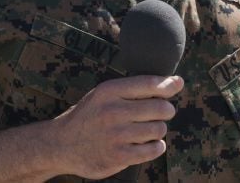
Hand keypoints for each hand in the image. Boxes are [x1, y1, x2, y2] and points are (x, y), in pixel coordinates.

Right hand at [49, 74, 183, 178]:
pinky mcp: (118, 157)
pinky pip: (153, 150)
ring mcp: (115, 136)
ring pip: (159, 129)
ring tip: (146, 129)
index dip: (169, 84)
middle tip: (159, 113)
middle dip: (165, 110)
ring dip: (158, 130)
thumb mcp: (106, 93)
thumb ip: (139, 87)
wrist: (61, 145)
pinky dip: (156, 147)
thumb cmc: (91, 114)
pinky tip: (147, 143)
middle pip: (161, 108)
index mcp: (109, 91)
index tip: (176, 84)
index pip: (151, 84)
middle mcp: (113, 112)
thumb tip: (178, 82)